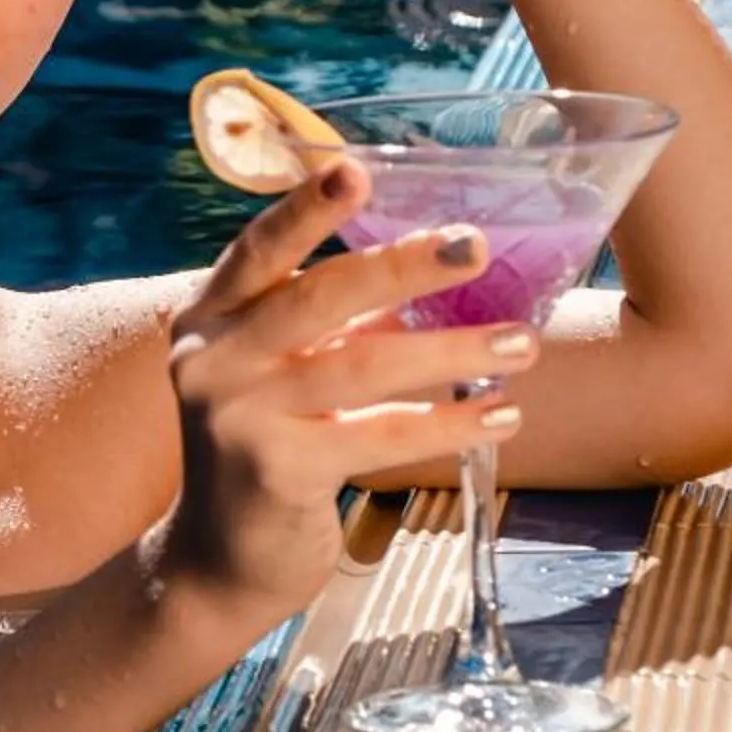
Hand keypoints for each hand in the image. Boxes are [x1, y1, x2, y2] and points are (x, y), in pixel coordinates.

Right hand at [164, 156, 534, 619]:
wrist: (219, 561)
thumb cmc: (268, 447)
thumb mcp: (278, 372)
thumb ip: (329, 324)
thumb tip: (434, 268)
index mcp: (211, 317)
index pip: (258, 249)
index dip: (306, 209)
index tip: (356, 170)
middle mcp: (212, 359)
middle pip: (318, 296)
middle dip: (402, 266)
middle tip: (475, 245)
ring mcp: (238, 417)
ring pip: (361, 366)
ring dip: (451, 351)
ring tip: (520, 344)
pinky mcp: (276, 472)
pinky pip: (378, 435)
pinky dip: (446, 423)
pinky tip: (498, 415)